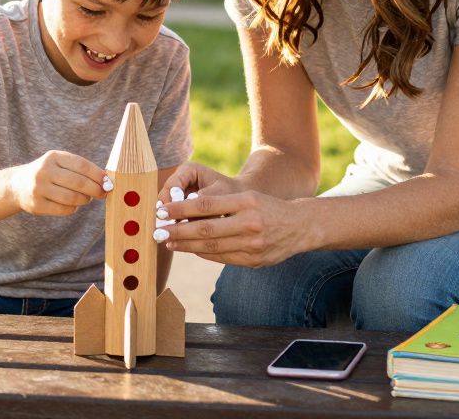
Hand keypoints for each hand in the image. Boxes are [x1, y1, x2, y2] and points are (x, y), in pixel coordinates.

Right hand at [9, 151, 107, 215]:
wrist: (17, 185)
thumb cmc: (48, 174)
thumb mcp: (59, 163)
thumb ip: (80, 169)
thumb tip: (106, 181)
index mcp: (53, 157)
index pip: (81, 165)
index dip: (98, 174)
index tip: (108, 182)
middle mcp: (44, 171)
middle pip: (78, 183)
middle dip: (95, 189)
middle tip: (103, 193)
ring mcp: (39, 189)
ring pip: (72, 198)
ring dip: (85, 200)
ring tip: (86, 199)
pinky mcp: (37, 205)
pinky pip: (64, 209)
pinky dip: (74, 208)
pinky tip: (72, 204)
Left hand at [157, 162, 302, 267]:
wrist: (300, 226)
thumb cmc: (266, 207)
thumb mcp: (247, 197)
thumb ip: (219, 204)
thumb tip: (184, 213)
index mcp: (246, 202)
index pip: (206, 205)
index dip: (180, 209)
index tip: (162, 211)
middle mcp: (250, 223)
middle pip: (206, 229)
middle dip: (178, 231)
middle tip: (158, 231)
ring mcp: (253, 244)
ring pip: (211, 247)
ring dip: (186, 245)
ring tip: (169, 242)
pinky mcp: (254, 261)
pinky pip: (222, 258)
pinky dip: (203, 254)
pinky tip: (190, 249)